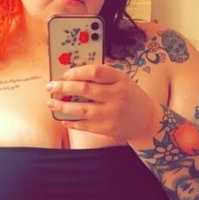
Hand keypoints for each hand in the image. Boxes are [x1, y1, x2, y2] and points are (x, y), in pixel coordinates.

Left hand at [46, 64, 162, 144]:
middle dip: (64, 87)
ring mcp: (111, 113)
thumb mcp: (123, 81)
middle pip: (85, 89)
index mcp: (120, 79)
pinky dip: (71, 122)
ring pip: (81, 108)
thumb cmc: (130, 97)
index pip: (96, 71)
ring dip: (62, 105)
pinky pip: (84, 125)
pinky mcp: (107, 128)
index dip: (77, 71)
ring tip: (50, 102)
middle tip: (51, 86)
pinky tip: (62, 118)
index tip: (65, 73)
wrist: (147, 121)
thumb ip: (103, 77)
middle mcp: (117, 95)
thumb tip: (74, 74)